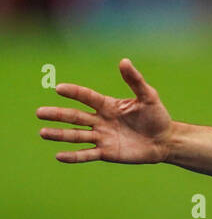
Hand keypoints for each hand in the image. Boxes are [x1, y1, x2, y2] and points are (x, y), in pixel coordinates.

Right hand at [37, 59, 174, 163]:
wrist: (164, 140)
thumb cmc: (157, 116)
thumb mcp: (149, 97)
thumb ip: (135, 80)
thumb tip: (124, 61)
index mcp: (108, 105)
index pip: (87, 97)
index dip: (74, 93)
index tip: (59, 88)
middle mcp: (100, 120)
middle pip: (75, 117)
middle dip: (58, 115)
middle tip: (39, 113)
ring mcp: (102, 137)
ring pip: (76, 135)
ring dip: (60, 134)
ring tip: (43, 133)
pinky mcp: (106, 152)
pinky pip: (87, 155)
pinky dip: (73, 156)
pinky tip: (58, 156)